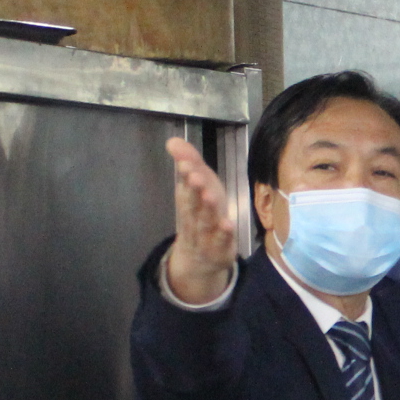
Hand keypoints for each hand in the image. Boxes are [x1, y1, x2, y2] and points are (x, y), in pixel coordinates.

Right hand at [164, 137, 237, 304]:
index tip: (185, 162)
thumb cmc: (200, 214)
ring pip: (205, 221)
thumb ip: (189, 162)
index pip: (185, 186)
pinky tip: (227, 224)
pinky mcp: (219, 249)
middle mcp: (193, 216)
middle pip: (192, 204)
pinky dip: (222, 234)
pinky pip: (220, 242)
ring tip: (210, 196)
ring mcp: (205, 234)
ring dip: (207, 210)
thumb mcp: (198, 186)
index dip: (186, 175)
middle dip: (193, 190)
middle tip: (195, 177)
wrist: (198, 258)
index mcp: (188, 200)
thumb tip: (172, 141)